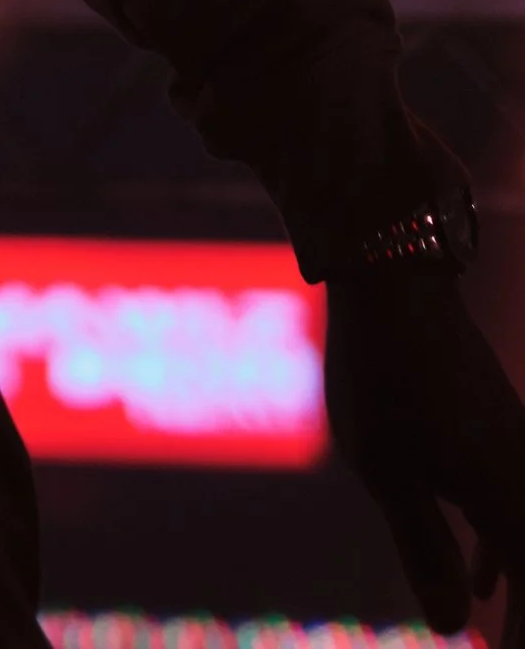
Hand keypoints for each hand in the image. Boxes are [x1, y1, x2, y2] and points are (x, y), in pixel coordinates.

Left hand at [328, 264, 524, 642]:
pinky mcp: (498, 435)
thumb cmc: (386, 377)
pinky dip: (501, 555)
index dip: (519, 632)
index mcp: (511, 499)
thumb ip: (425, 549)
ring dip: (516, 595)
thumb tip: (449, 626)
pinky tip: (479, 585)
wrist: (397, 283)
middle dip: (519, 620)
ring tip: (495, 637)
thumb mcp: (390, 471)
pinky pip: (513, 513)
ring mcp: (516, 455)